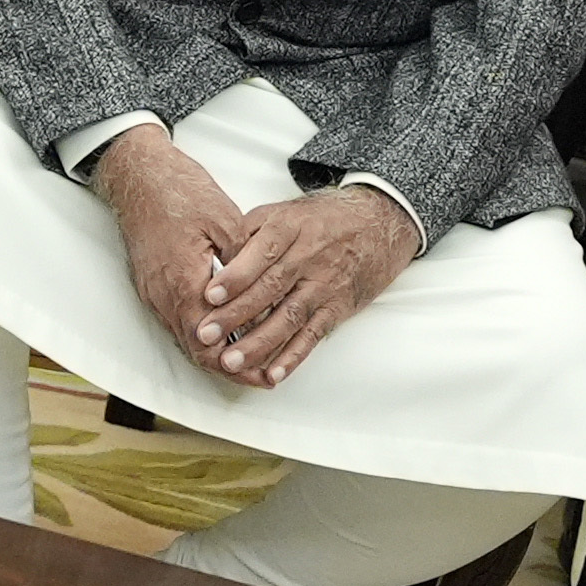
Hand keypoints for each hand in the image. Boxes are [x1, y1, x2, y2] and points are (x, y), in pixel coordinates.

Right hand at [90, 125, 246, 355]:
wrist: (137, 174)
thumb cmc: (178, 190)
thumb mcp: (224, 220)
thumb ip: (243, 264)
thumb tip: (263, 297)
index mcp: (182, 281)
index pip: (209, 341)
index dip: (237, 362)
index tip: (263, 373)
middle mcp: (162, 294)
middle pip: (196, 349)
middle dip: (229, 367)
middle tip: (261, 377)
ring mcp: (153, 292)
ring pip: (185, 338)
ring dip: (215, 353)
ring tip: (247, 361)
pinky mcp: (152, 285)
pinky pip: (177, 321)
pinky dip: (201, 334)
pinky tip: (223, 333)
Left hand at [195, 186, 417, 386]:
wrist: (379, 224)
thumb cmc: (322, 219)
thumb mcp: (284, 211)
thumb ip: (248, 231)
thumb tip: (215, 260)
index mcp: (290, 228)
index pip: (262, 253)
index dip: (236, 276)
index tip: (210, 295)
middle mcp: (308, 258)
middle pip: (270, 289)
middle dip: (235, 315)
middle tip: (206, 334)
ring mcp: (324, 285)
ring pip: (289, 317)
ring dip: (258, 343)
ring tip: (231, 361)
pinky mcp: (337, 308)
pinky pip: (313, 335)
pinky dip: (293, 356)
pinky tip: (273, 374)